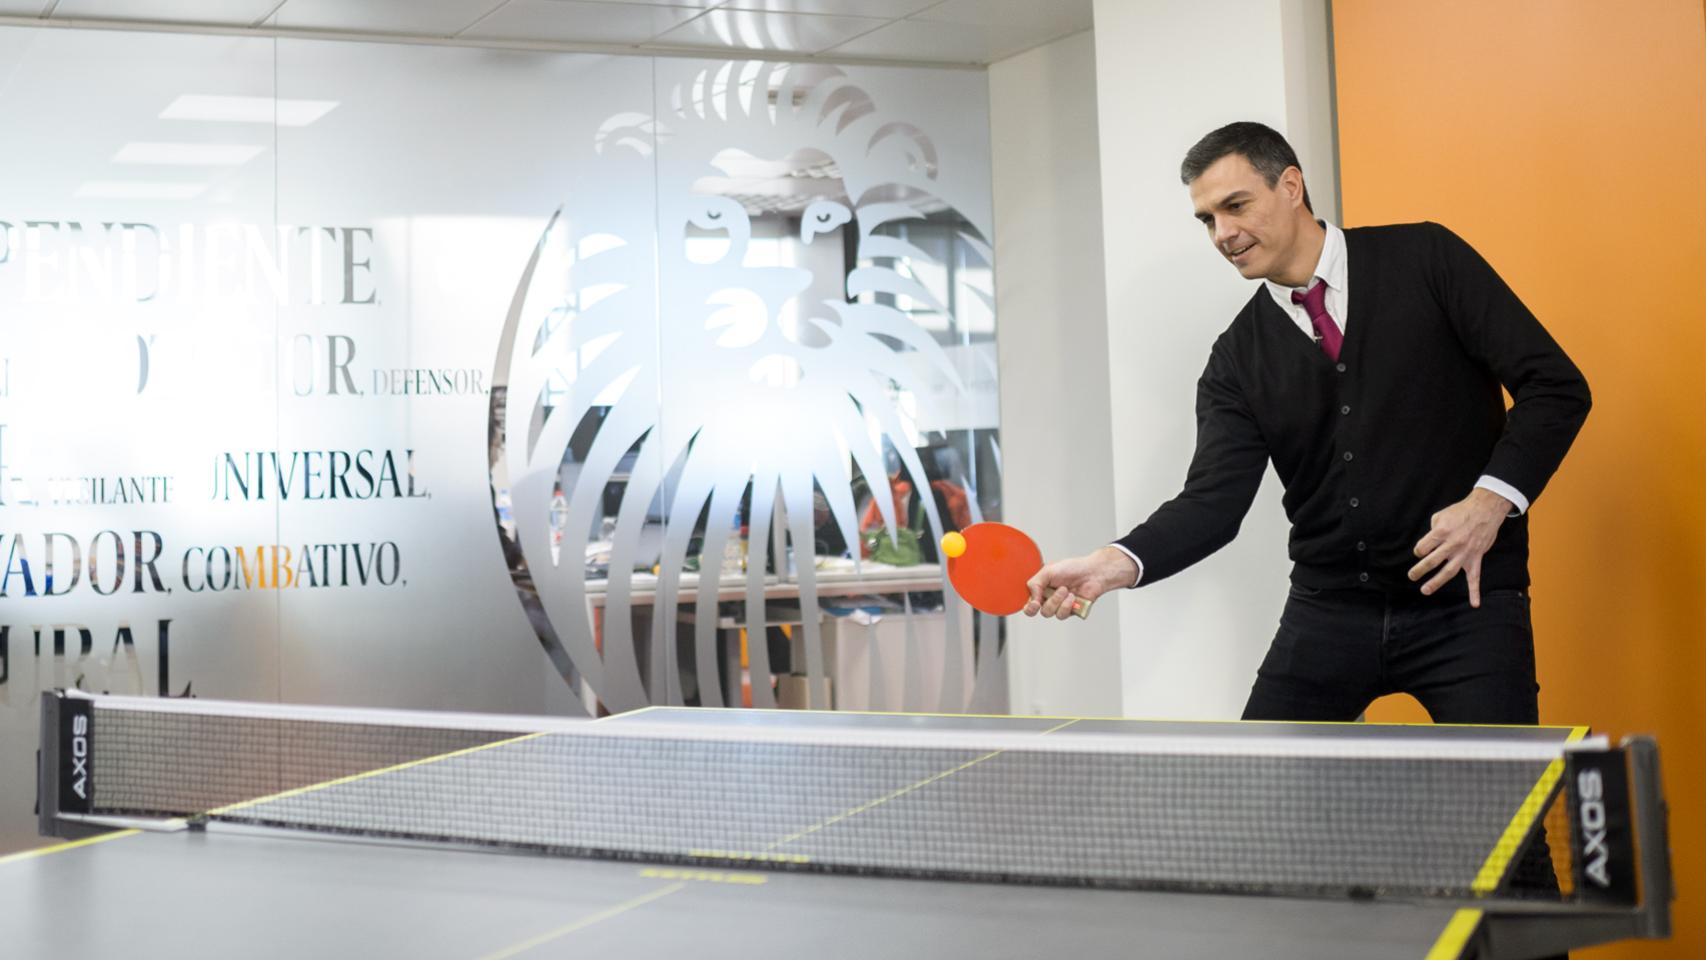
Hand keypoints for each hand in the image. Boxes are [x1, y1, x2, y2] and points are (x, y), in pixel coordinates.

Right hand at [1024, 546, 1136, 619]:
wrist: (1092, 573)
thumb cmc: (1072, 568)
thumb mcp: (1048, 570)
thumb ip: (1035, 583)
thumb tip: (1031, 599)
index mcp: (1040, 588)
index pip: (1028, 603)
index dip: (1028, 607)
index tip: (1035, 604)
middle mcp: (1048, 598)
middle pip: (1037, 611)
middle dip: (1047, 602)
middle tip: (1054, 593)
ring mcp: (1058, 606)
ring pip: (1050, 613)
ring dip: (1058, 601)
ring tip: (1066, 590)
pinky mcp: (1070, 611)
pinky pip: (1062, 615)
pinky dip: (1067, 605)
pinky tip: (1073, 596)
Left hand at [1408, 488, 1511, 605]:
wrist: (1485, 510)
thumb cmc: (1461, 511)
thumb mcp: (1441, 515)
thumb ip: (1433, 530)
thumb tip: (1428, 543)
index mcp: (1441, 532)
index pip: (1423, 547)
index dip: (1419, 550)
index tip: (1419, 552)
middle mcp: (1452, 544)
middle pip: (1432, 561)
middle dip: (1420, 569)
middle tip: (1411, 576)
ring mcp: (1465, 553)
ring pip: (1448, 571)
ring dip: (1436, 582)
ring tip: (1425, 590)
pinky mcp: (1476, 558)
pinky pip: (1475, 577)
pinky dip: (1475, 591)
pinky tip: (1474, 603)